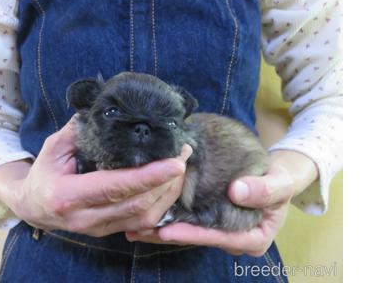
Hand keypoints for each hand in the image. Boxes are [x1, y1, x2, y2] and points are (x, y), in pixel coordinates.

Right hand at [0, 115, 191, 236]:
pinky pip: (142, 223)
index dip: (147, 176)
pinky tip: (169, 184)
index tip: (174, 162)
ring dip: (168, 193)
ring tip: (181, 166)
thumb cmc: (44, 173)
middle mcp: (85, 219)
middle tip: (183, 154)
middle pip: (136, 205)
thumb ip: (79, 130)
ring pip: (144, 218)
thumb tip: (108, 110)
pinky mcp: (109, 232)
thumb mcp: (54, 147)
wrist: (32, 206)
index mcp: (67, 196)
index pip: (114, 187)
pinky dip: (161, 204)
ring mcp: (98, 229)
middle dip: (166, 181)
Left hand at [125, 150, 317, 255]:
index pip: (218, 239)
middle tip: (138, 230)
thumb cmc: (280, 180)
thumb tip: (237, 191)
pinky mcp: (209, 219)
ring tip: (133, 225)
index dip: (193, 235)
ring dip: (161, 228)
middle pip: (197, 238)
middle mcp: (232, 240)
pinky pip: (187, 220)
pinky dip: (168, 216)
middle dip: (168, 235)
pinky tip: (145, 213)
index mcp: (252, 239)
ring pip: (188, 231)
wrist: (274, 174)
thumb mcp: (280, 182)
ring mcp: (219, 230)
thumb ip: (264, 190)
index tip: (169, 231)